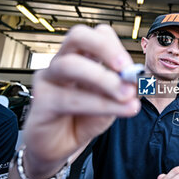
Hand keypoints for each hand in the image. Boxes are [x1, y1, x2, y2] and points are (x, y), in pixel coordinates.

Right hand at [23, 24, 140, 163]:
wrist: (62, 144)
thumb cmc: (85, 117)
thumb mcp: (112, 101)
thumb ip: (124, 88)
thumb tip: (137, 79)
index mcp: (84, 57)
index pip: (98, 35)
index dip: (117, 47)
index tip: (133, 69)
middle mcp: (64, 61)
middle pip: (77, 36)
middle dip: (105, 48)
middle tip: (125, 68)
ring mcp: (49, 78)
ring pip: (70, 65)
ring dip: (103, 78)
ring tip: (126, 95)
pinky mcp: (41, 101)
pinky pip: (70, 98)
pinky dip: (100, 104)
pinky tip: (120, 110)